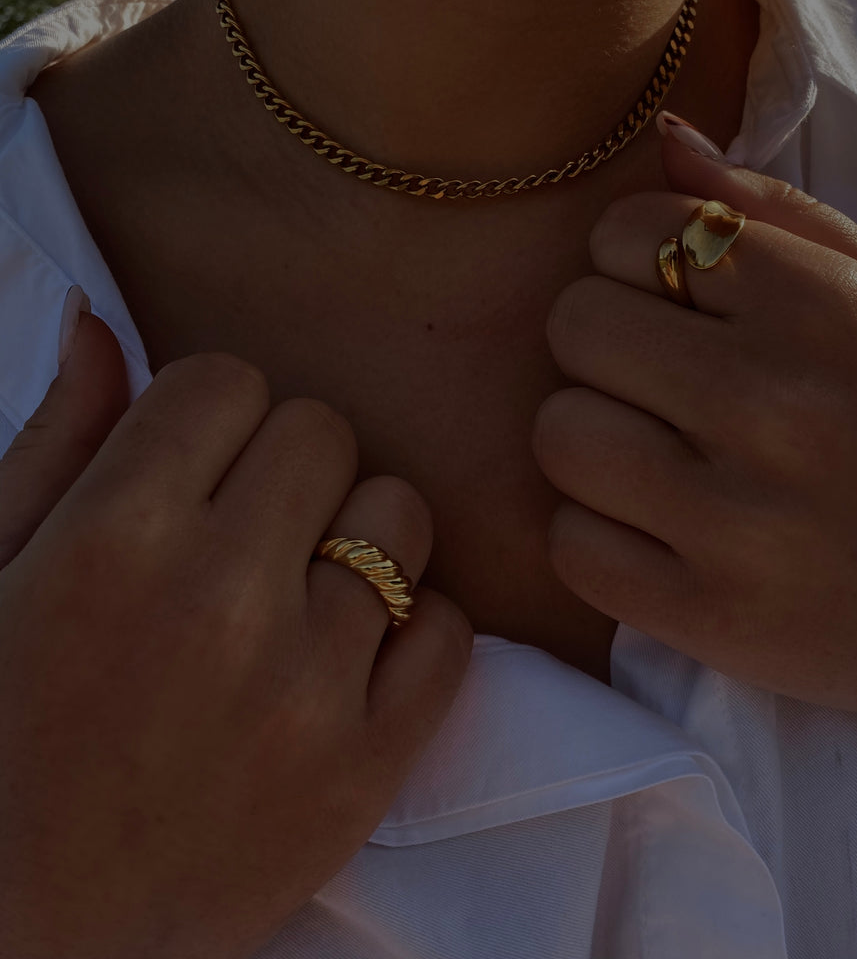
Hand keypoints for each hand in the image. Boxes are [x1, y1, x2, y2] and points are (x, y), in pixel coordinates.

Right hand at [0, 306, 470, 958]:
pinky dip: (412, 633)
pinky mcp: (368, 769)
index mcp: (113, 538)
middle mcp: (222, 601)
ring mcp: (309, 690)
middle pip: (324, 432)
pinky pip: (450, 632)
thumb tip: (102, 324)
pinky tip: (351, 658)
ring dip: (358, 537)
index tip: (193, 464)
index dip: (207, 415)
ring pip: (401, 517)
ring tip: (300, 591)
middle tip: (245, 530)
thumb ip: (55, 443)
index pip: (226, 380)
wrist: (28, 933)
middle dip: (284, 465)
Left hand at [535, 125, 856, 774]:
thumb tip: (667, 141)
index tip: (663, 299)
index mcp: (820, 308)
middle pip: (575, 326)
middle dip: (598, 343)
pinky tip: (647, 531)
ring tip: (646, 455)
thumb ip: (781, 213)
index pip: (628, 233)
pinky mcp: (705, 616)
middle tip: (648, 380)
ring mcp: (734, 521)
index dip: (626, 261)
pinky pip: (569, 546)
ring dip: (586, 438)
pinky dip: (591, 534)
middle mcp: (771, 405)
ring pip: (557, 434)